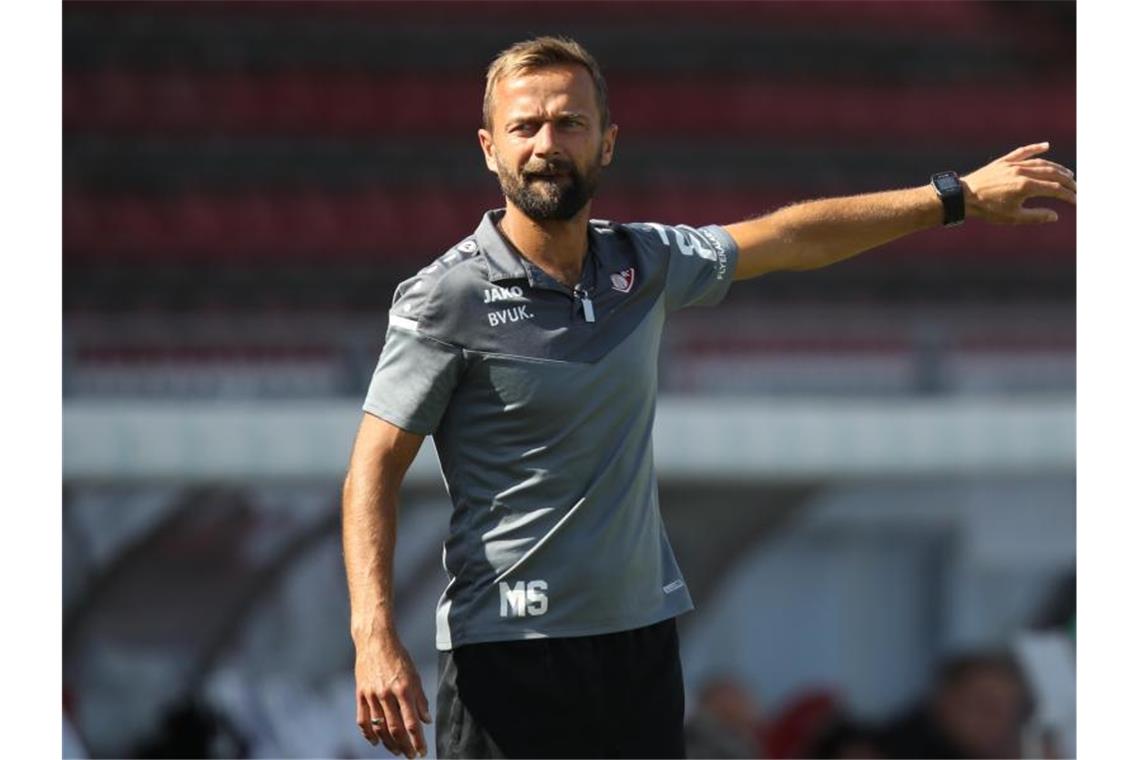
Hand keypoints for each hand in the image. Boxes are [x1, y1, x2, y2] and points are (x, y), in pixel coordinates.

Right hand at [354, 631, 431, 757]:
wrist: (375, 640)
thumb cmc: (398, 656)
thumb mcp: (414, 675)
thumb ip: (420, 699)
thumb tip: (426, 720)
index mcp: (404, 689)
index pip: (412, 723)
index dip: (417, 741)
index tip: (422, 751)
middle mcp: (387, 694)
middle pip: (395, 729)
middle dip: (404, 746)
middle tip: (410, 756)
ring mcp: (371, 695)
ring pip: (379, 728)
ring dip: (389, 744)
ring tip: (397, 751)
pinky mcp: (360, 694)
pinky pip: (363, 720)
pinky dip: (369, 734)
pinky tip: (376, 742)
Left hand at [960, 142, 1075, 223]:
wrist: (963, 197)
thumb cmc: (987, 209)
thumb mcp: (1013, 217)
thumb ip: (1036, 216)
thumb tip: (1055, 216)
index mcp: (1027, 186)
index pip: (1055, 189)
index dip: (1068, 195)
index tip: (1077, 201)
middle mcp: (1022, 172)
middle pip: (1052, 173)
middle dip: (1067, 181)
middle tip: (1076, 187)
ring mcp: (1013, 164)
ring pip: (1041, 162)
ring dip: (1056, 167)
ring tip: (1067, 173)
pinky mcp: (1003, 161)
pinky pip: (1022, 152)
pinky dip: (1035, 148)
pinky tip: (1046, 146)